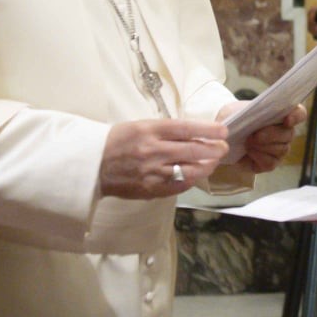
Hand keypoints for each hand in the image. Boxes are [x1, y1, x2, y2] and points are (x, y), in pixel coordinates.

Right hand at [100, 118, 228, 199]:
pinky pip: (178, 186)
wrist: (93, 165)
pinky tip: (197, 175)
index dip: (208, 129)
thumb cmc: (117, 141)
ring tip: (213, 162)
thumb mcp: (140, 126)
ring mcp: (152, 172)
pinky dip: (191, 180)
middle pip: (192, 150)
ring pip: (189, 171)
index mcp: (149, 130)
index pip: (185, 128)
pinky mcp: (150, 189)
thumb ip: (165, 130)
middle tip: (224, 147)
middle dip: (213, 149)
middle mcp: (153, 150)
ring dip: (206, 166)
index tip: (223, 130)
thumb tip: (194, 134)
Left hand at [219, 101, 307, 171]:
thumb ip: (247, 110)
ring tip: (247, 142)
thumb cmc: (235, 119)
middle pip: (288, 134)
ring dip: (262, 146)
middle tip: (253, 135)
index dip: (296, 116)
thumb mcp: (237, 109)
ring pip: (280, 150)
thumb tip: (253, 115)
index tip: (287, 120)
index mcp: (282, 114)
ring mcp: (280, 149)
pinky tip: (248, 152)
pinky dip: (258, 157)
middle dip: (271, 135)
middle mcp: (285, 132)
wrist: (225, 136)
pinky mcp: (271, 163)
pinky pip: (270, 163)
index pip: (300, 114)